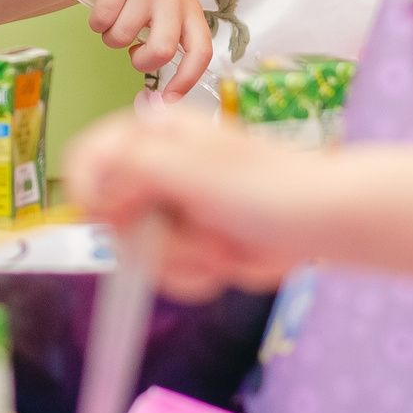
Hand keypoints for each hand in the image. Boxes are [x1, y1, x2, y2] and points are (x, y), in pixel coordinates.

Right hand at [63, 112, 308, 297]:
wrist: (324, 222)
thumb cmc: (269, 186)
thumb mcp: (194, 171)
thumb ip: (134, 167)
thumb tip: (90, 170)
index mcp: (154, 136)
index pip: (89, 160)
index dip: (95, 196)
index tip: (119, 219)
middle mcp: (157, 170)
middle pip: (112, 221)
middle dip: (158, 243)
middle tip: (202, 237)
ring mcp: (174, 210)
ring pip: (140, 256)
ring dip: (185, 262)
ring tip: (225, 247)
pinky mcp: (190, 243)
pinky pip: (169, 275)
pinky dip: (198, 276)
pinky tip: (229, 261)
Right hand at [69, 0, 214, 89]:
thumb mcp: (165, 9)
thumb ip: (169, 40)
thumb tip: (160, 97)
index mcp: (189, 8)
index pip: (201, 50)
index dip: (187, 80)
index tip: (168, 98)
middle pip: (161, 50)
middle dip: (141, 61)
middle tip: (132, 53)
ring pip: (123, 37)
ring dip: (111, 37)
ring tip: (115, 20)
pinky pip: (102, 20)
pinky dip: (96, 22)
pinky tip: (102, 7)